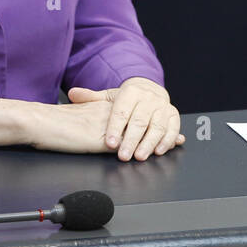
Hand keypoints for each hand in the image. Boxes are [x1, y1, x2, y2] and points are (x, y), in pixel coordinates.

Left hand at [68, 77, 184, 160]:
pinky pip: (173, 128)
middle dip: (131, 140)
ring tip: (140, 156)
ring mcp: (162, 106)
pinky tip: (159, 151)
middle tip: (123, 155)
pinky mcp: (173, 115)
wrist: (150, 90)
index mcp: (131, 92)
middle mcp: (149, 98)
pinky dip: (167, 141)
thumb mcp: (109, 96)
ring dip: (149, 143)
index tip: (110, 142)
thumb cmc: (127, 99)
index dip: (115, 127)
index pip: (122, 111)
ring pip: (157, 126)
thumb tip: (73, 94)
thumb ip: (91, 98)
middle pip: (140, 120)